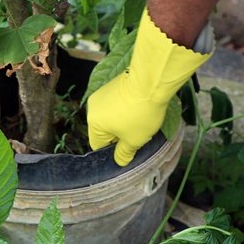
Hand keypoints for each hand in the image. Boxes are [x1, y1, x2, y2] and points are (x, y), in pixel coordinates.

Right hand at [87, 10, 212, 165]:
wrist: (151, 81)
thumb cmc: (140, 114)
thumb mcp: (135, 140)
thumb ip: (124, 153)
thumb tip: (120, 161)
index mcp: (93, 123)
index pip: (98, 145)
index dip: (114, 150)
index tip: (129, 148)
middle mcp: (93, 107)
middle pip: (103, 129)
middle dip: (119, 134)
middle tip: (138, 134)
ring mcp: (102, 93)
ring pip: (110, 115)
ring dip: (123, 120)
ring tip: (141, 119)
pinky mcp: (112, 84)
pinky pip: (116, 103)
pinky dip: (126, 107)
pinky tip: (140, 107)